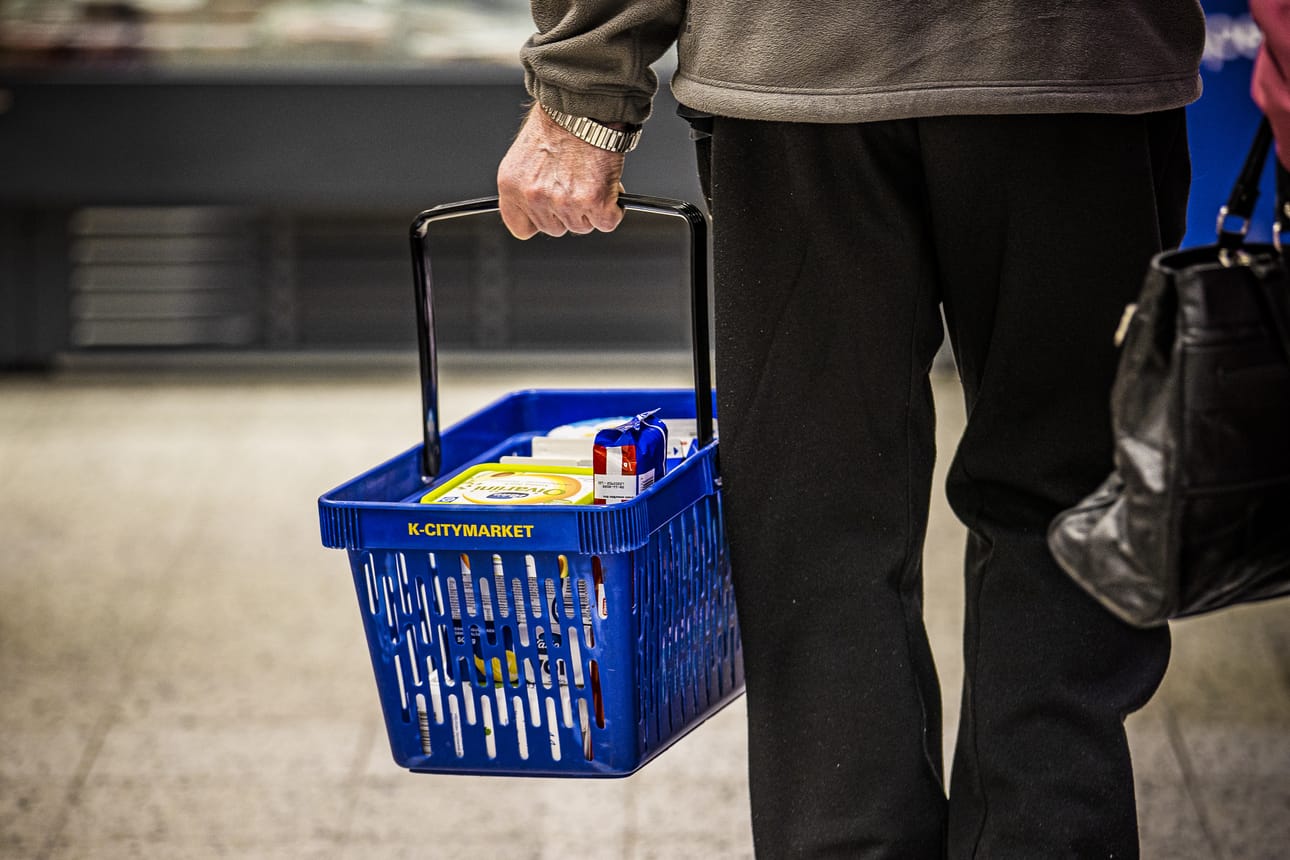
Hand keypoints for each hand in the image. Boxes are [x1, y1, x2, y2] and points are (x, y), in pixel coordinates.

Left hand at [497, 104, 626, 238]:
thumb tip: (543, 204)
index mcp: (512, 186)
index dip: (539, 219)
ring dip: (590, 208)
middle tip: (575, 181)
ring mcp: (564, 203)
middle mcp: (535, 197)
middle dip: (568, 210)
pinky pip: (607, 222)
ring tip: (590, 176)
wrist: (584, 104)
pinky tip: (606, 184)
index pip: (521, 228)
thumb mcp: (525, 155)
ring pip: (582, 226)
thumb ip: (528, 185)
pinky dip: (613, 207)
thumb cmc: (559, 121)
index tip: (549, 210)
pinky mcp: (594, 202)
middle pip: (556, 229)